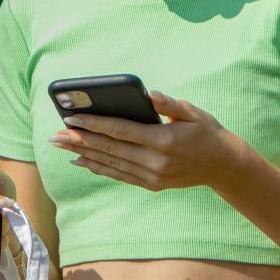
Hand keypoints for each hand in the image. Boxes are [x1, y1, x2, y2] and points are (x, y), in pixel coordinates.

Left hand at [49, 91, 244, 191]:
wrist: (223, 166)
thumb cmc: (206, 131)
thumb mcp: (193, 112)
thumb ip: (169, 104)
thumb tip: (149, 94)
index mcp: (163, 141)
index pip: (121, 131)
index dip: (94, 125)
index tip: (72, 119)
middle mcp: (155, 162)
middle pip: (110, 149)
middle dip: (81, 141)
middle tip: (56, 135)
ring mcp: (153, 177)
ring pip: (112, 164)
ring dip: (85, 155)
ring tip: (63, 147)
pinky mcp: (152, 185)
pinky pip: (120, 176)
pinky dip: (100, 169)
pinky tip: (84, 162)